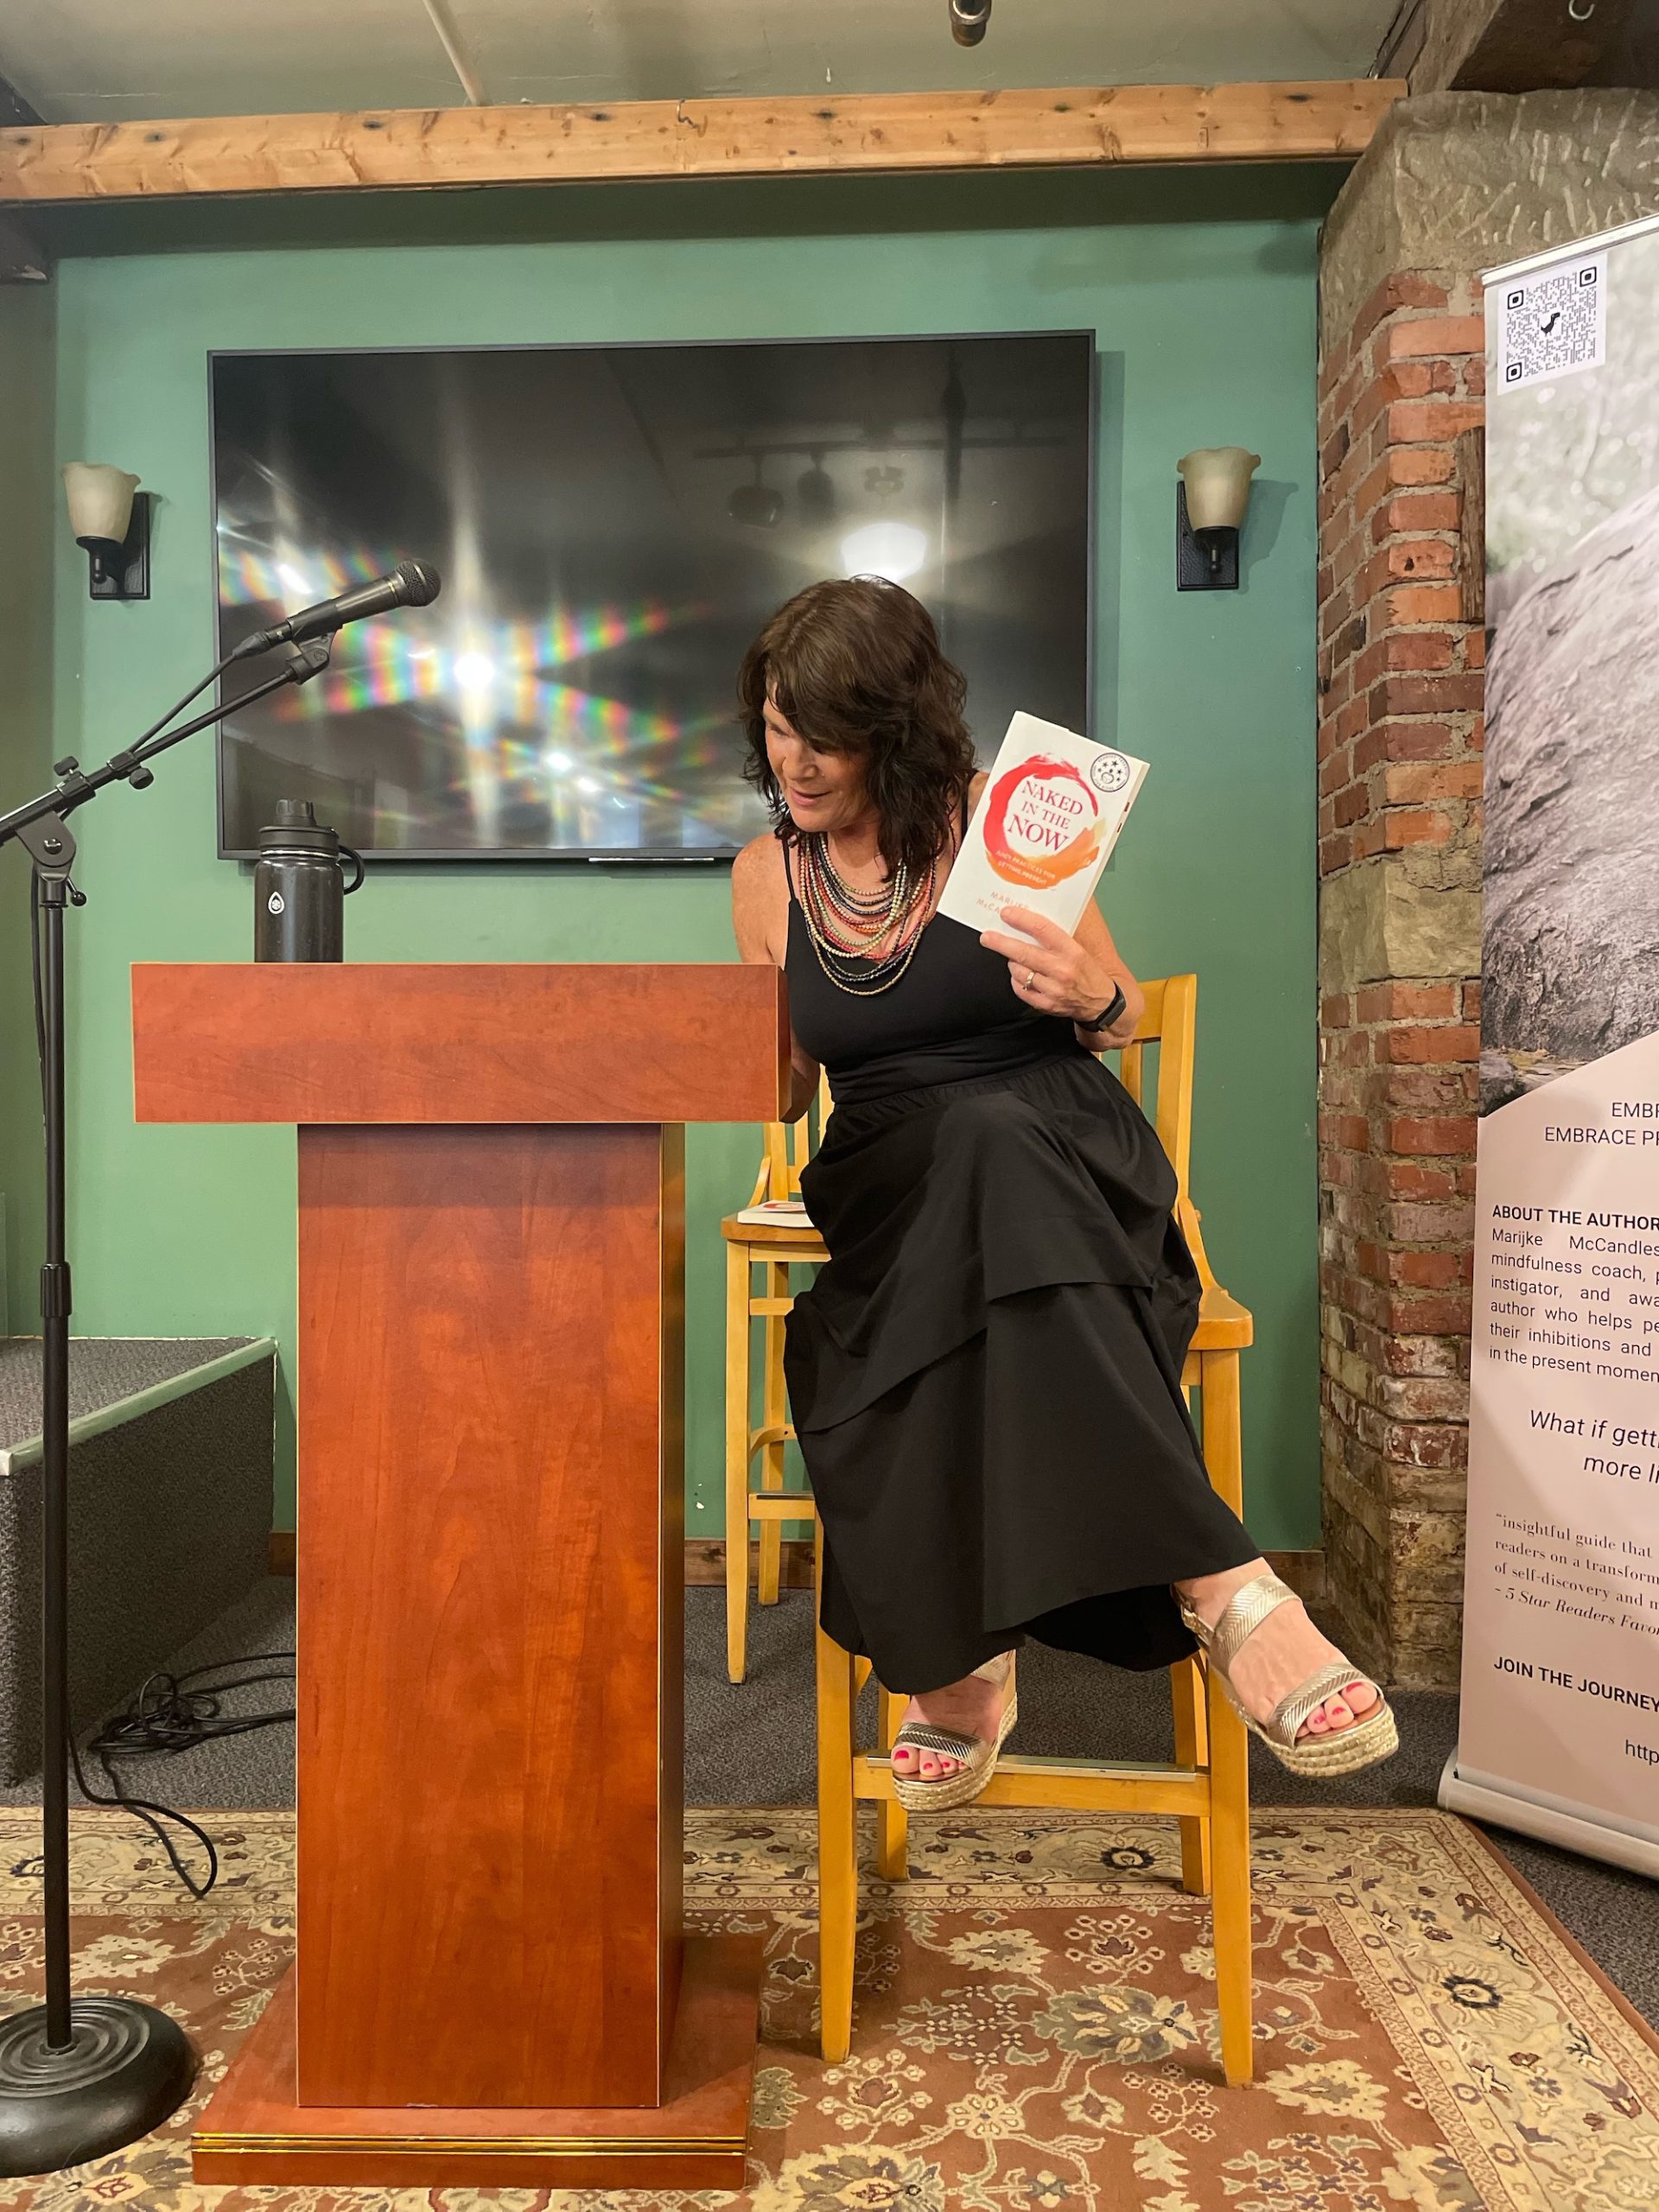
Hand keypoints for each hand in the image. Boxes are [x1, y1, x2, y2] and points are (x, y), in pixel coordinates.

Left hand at [980, 905, 1119, 1026]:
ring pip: (1019, 972)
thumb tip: (1030, 919)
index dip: (1021, 919)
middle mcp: (1062, 970)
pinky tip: (1021, 975)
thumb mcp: (1078, 948)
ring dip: (1012, 963)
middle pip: (1024, 953)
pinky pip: (1020, 989)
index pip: (1043, 930)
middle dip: (1001, 943)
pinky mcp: (1046, 1004)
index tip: (1006, 913)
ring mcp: (1053, 989)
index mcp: (1072, 951)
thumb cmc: (1087, 971)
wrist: (1101, 1002)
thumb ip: (1056, 937)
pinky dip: (1016, 980)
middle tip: (987, 937)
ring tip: (1014, 958)